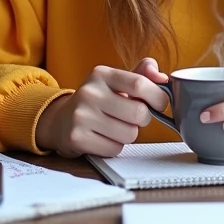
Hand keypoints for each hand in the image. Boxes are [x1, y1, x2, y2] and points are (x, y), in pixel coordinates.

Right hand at [35, 58, 169, 157]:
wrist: (60, 121)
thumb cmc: (98, 101)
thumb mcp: (116, 82)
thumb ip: (142, 75)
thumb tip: (163, 78)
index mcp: (102, 74)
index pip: (140, 84)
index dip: (157, 97)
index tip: (159, 104)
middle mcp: (89, 92)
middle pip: (138, 112)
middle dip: (143, 119)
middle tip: (132, 118)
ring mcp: (81, 115)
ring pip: (129, 134)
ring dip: (128, 134)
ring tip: (115, 127)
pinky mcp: (76, 138)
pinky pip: (114, 149)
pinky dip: (114, 147)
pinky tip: (103, 137)